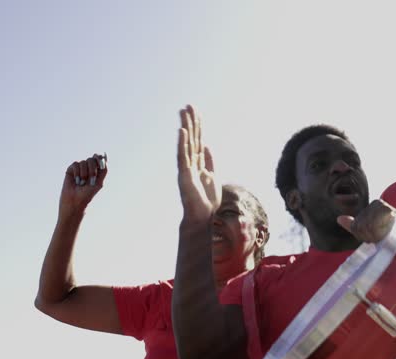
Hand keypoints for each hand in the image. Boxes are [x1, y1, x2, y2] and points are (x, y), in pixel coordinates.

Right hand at [59, 153, 107, 218]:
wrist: (76, 201)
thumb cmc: (88, 194)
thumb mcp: (99, 183)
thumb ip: (103, 171)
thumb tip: (104, 159)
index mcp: (96, 171)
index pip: (99, 159)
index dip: (99, 158)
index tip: (99, 159)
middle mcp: (88, 169)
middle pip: (92, 159)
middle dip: (92, 169)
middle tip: (91, 179)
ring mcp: (79, 169)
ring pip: (83, 162)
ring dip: (84, 173)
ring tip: (82, 183)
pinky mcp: (71, 170)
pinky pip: (75, 164)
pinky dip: (77, 172)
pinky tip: (76, 180)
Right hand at [177, 104, 219, 222]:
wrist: (203, 216)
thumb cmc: (207, 200)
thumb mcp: (213, 176)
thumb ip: (210, 161)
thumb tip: (207, 145)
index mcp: (199, 163)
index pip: (198, 140)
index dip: (197, 126)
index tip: (195, 111)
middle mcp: (191, 162)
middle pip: (191, 138)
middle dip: (191, 122)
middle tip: (188, 105)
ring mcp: (187, 167)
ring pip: (187, 143)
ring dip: (186, 127)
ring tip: (184, 112)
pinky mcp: (184, 174)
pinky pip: (183, 156)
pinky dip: (182, 143)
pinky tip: (182, 131)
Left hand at [337, 200, 394, 243]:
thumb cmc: (393, 236)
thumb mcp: (371, 232)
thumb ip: (355, 226)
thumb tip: (339, 219)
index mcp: (371, 208)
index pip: (356, 227)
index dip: (364, 236)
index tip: (377, 239)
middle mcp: (376, 204)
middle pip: (359, 226)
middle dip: (369, 236)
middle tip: (383, 238)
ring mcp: (383, 206)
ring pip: (365, 226)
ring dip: (375, 235)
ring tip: (387, 235)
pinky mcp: (387, 209)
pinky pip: (373, 224)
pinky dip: (379, 231)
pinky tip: (388, 231)